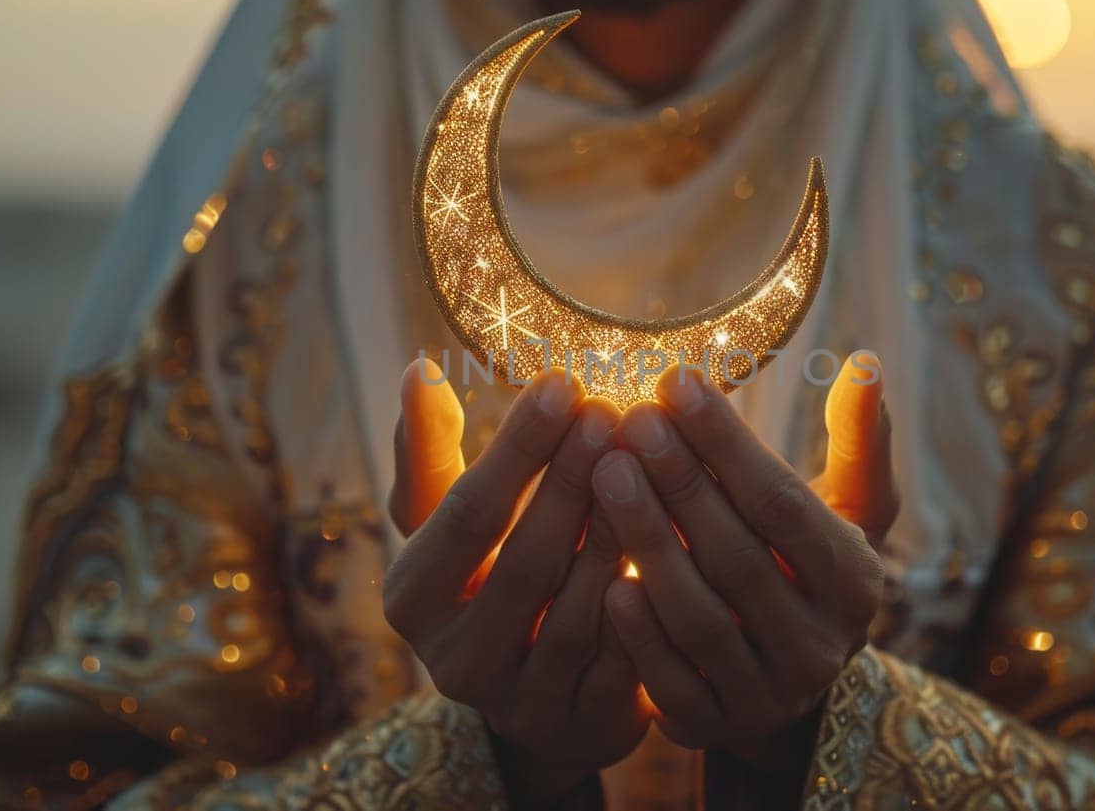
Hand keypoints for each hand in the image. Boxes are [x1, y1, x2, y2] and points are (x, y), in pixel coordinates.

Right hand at [383, 361, 649, 804]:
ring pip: (580, 608)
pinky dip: (652, 594)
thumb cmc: (489, 578)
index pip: (464, 514)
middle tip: (615, 412)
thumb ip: (430, 452)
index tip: (563, 384)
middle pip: (524, 560)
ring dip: (619, 531)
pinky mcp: (583, 726)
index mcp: (412, 600)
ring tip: (654, 462)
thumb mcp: (446, 525)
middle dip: (572, 481)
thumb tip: (420, 368)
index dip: (516, 449)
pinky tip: (681, 536)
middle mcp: (455, 661)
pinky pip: (626, 655)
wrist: (537, 697)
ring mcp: (519, 703)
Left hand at [592, 352, 896, 771]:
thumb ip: (858, 442)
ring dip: (648, 542)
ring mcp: (767, 695)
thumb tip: (869, 362)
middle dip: (681, 482)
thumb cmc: (804, 566)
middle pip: (739, 556)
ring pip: (701, 617)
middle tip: (630, 419)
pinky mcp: (714, 728)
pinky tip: (604, 579)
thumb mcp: (847, 511)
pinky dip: (639, 633)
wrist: (785, 681)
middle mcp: (820, 646)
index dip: (728, 442)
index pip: (783, 503)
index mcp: (855, 581)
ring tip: (603, 473)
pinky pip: (672, 682)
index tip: (676, 382)